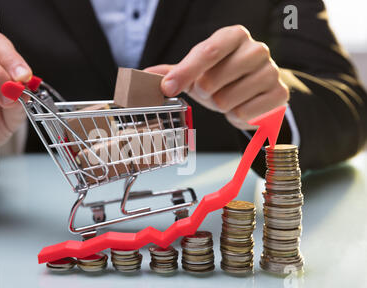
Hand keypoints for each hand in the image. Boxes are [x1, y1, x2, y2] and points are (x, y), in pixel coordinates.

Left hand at [145, 25, 288, 129]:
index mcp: (234, 36)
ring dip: (220, 106)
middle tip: (210, 91)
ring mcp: (271, 71)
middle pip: (213, 81)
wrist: (255, 91)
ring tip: (228, 98)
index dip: (184, 73)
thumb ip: (171, 72)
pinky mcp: (279, 95)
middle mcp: (256, 49)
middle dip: (204, 93)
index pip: (206, 52)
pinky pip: (243, 114)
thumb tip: (143, 76)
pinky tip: (242, 106)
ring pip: (227, 101)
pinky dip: (236, 116)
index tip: (167, 89)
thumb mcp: (197, 71)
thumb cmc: (222, 77)